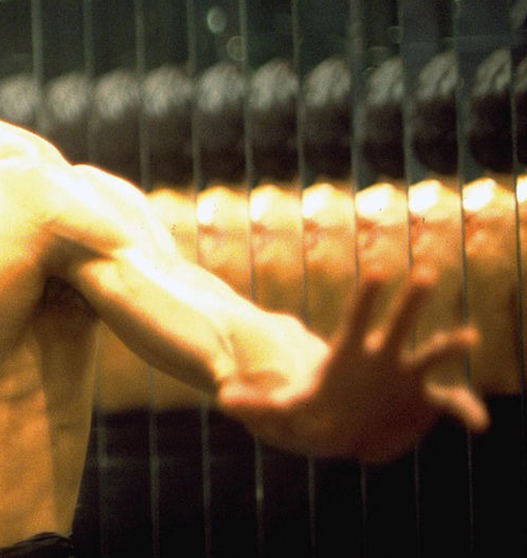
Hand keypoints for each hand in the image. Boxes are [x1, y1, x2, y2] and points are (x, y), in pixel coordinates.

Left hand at [218, 269, 487, 462]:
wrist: (338, 428)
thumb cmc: (308, 412)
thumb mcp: (279, 413)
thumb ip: (255, 404)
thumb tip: (221, 397)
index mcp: (348, 353)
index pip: (356, 319)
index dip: (366, 298)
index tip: (378, 272)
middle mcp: (382, 358)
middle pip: (398, 322)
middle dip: (410, 301)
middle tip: (425, 272)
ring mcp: (405, 377)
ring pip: (432, 355)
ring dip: (450, 344)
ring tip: (468, 336)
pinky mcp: (422, 401)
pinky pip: (450, 403)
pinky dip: (465, 411)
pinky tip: (478, 425)